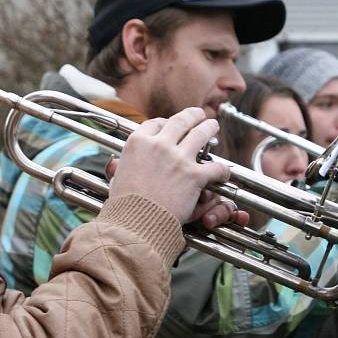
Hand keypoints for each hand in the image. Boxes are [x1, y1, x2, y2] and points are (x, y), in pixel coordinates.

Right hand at [107, 108, 248, 227]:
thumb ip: (119, 168)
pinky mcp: (194, 175)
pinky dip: (222, 170)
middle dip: (192, 115)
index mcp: (138, 142)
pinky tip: (224, 172)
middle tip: (199, 114)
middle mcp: (159, 145)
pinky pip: (215, 167)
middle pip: (181, 121)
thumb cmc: (124, 206)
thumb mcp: (116, 179)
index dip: (165, 122)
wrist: (135, 223)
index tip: (170, 125)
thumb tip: (114, 164)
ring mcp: (178, 158)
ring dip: (209, 128)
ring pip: (200, 134)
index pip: (155, 123)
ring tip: (213, 125)